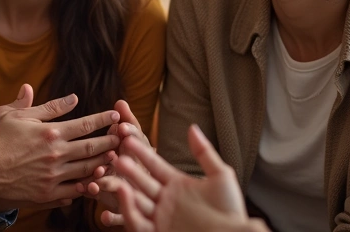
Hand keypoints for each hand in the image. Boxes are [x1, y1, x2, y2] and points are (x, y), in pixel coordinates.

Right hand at [0, 84, 121, 211]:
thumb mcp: (19, 115)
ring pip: (88, 169)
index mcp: (50, 133)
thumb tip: (74, 97)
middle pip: (93, 148)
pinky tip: (96, 180)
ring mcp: (53, 176)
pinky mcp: (48, 193)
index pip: (86, 124)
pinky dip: (88, 185)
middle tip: (126, 136)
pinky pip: (75, 190)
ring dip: (105, 162)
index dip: (104, 119)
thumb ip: (48, 108)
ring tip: (116, 156)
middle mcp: (56, 154)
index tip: (117, 114)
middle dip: (112, 141)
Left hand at [76, 99, 149, 216]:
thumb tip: (120, 100)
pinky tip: (102, 218)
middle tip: (111, 156)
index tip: (121, 128)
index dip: (132, 136)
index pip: (141, 144)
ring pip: (128, 193)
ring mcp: (142, 198)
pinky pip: (124, 219)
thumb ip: (129, 124)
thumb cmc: (145, 166)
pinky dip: (114, 218)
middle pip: (136, 168)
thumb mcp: (138, 146)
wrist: (169, 204)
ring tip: (94, 185)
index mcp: (149, 158)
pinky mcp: (136, 217)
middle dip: (123, 162)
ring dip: (112, 189)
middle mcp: (148, 178)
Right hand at [113, 125, 269, 231]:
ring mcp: (159, 217)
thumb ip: (204, 152)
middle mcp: (165, 201)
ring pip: (136, 201)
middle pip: (142, 182)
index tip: (129, 138)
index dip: (142, 152)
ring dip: (125, 186)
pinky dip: (128, 209)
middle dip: (130, 168)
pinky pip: (137, 223)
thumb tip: (192, 127)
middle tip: (118, 155)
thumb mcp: (220, 177)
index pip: (154, 165)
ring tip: (119, 174)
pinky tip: (125, 193)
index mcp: (176, 185)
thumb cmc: (230, 210)